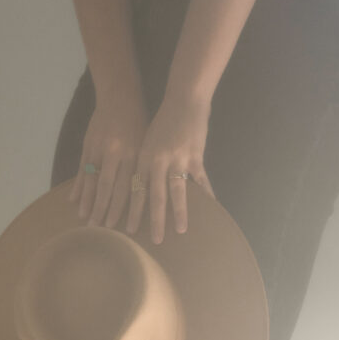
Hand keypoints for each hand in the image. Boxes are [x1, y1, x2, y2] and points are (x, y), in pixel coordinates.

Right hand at [68, 94, 149, 228]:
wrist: (120, 94)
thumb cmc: (140, 122)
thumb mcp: (147, 144)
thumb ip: (145, 168)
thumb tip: (150, 196)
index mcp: (133, 155)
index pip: (127, 187)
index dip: (121, 208)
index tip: (119, 227)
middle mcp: (115, 153)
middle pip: (107, 188)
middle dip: (102, 210)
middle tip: (98, 229)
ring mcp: (99, 149)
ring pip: (92, 180)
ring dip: (87, 201)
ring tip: (83, 219)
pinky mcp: (87, 144)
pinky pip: (82, 169)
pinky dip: (78, 185)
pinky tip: (73, 200)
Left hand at [125, 93, 215, 243]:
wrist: (183, 99)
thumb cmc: (163, 122)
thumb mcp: (147, 142)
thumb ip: (145, 165)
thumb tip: (140, 191)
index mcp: (143, 158)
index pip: (135, 190)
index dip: (132, 211)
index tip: (127, 230)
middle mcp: (158, 160)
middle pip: (155, 196)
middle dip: (155, 220)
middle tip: (155, 241)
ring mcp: (178, 159)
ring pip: (177, 191)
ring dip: (179, 213)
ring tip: (181, 230)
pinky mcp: (195, 156)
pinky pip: (201, 180)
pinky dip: (206, 195)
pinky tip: (210, 209)